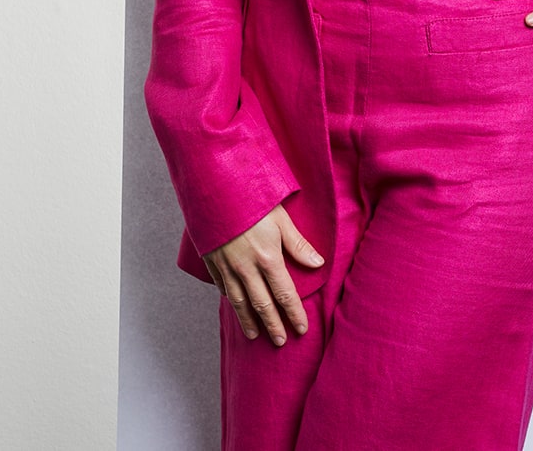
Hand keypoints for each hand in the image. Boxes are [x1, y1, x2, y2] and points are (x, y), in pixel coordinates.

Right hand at [203, 203, 324, 344]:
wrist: (216, 190)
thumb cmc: (253, 200)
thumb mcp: (281, 218)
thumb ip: (299, 243)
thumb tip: (319, 263)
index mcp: (268, 258)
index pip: (285, 294)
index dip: (294, 314)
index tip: (301, 328)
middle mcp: (247, 268)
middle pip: (262, 304)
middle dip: (273, 325)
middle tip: (280, 342)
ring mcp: (228, 267)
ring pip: (239, 302)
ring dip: (248, 321)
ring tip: (255, 335)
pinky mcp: (213, 262)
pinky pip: (222, 287)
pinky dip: (230, 300)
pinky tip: (235, 306)